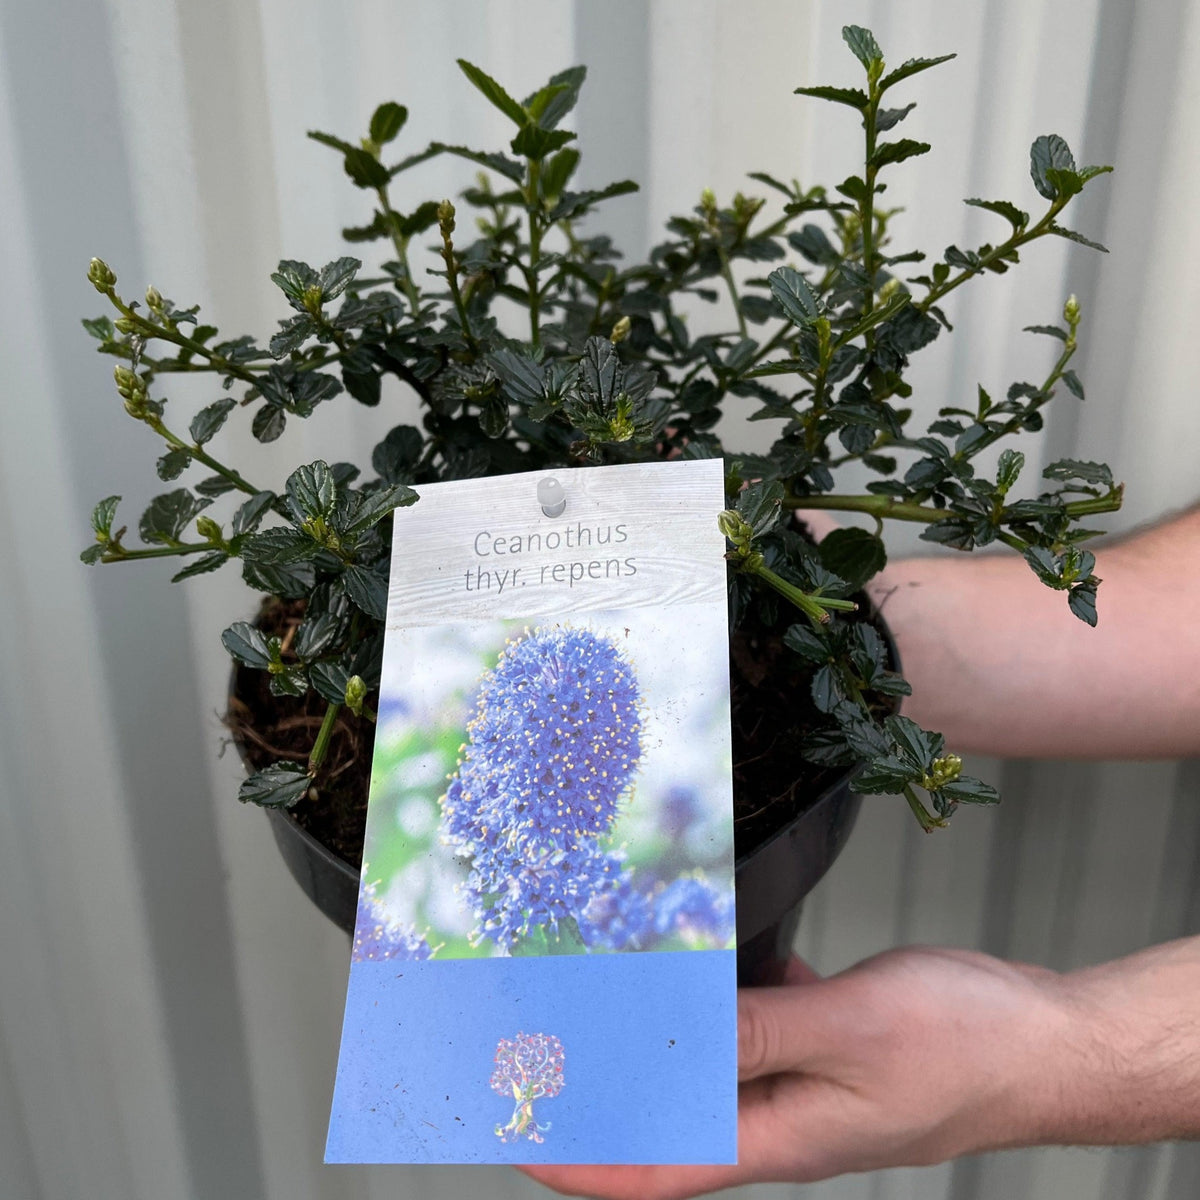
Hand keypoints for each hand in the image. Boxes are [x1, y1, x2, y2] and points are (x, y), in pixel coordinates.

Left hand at [521, 948, 1074, 1199]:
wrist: (1047, 1041)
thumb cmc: (968, 1048)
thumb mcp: (850, 1031)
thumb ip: (756, 1033)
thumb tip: (668, 1037)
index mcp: (780, 1138)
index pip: (653, 1167)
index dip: (578, 1161)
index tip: (511, 1139)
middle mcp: (780, 1116)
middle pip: (664, 1120)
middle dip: (595, 1096)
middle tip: (529, 1053)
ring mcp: (801, 1080)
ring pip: (703, 1069)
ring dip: (650, 1047)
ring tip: (593, 1002)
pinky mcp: (822, 1043)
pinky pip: (748, 1027)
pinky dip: (711, 1002)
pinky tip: (694, 959)